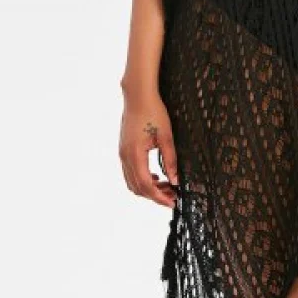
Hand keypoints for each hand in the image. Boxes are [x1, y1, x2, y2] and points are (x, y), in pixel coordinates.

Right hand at [118, 94, 178, 208]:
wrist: (138, 96)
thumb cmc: (153, 112)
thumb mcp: (166, 136)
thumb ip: (170, 159)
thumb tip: (176, 180)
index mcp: (135, 155)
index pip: (146, 185)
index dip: (159, 197)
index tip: (173, 202)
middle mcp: (125, 157)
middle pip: (137, 187)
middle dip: (155, 195)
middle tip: (173, 195)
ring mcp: (122, 154)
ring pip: (132, 182)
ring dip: (148, 188)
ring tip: (167, 187)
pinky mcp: (124, 150)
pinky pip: (130, 172)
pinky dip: (142, 179)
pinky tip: (157, 176)